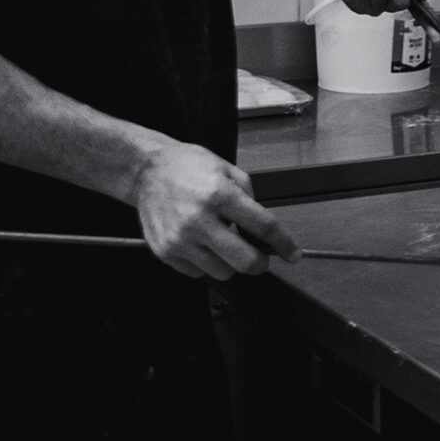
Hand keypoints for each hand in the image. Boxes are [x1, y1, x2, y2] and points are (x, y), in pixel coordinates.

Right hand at [132, 141, 300, 279]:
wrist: (146, 171)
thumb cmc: (187, 167)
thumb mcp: (227, 170)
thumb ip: (250, 199)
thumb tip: (266, 231)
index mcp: (219, 195)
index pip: (263, 227)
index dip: (284, 244)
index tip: (293, 253)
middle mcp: (199, 220)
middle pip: (246, 261)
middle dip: (260, 262)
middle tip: (260, 255)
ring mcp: (180, 239)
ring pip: (223, 272)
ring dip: (231, 262)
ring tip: (222, 241)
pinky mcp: (166, 252)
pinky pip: (199, 273)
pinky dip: (206, 263)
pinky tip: (201, 243)